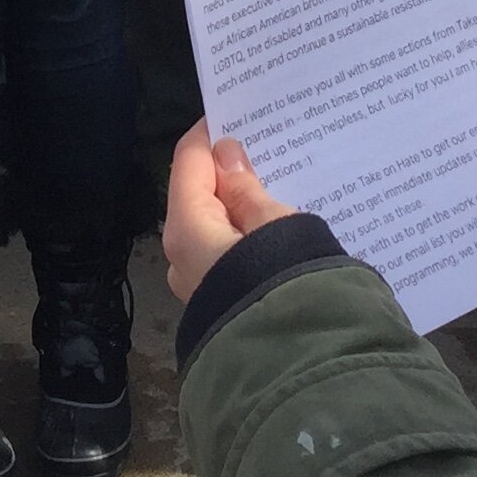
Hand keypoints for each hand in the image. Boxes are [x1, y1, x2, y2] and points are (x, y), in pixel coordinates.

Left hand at [165, 123, 298, 304]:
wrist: (296, 362)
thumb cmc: (282, 281)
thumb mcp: (274, 223)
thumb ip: (247, 188)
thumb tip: (225, 154)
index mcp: (185, 225)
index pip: (189, 160)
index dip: (210, 133)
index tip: (238, 113)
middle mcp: (179, 254)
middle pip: (198, 195)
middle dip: (227, 173)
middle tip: (266, 149)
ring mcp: (196, 282)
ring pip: (213, 227)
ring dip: (238, 207)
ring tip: (278, 187)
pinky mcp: (217, 301)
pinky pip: (225, 255)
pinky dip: (243, 237)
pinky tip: (275, 230)